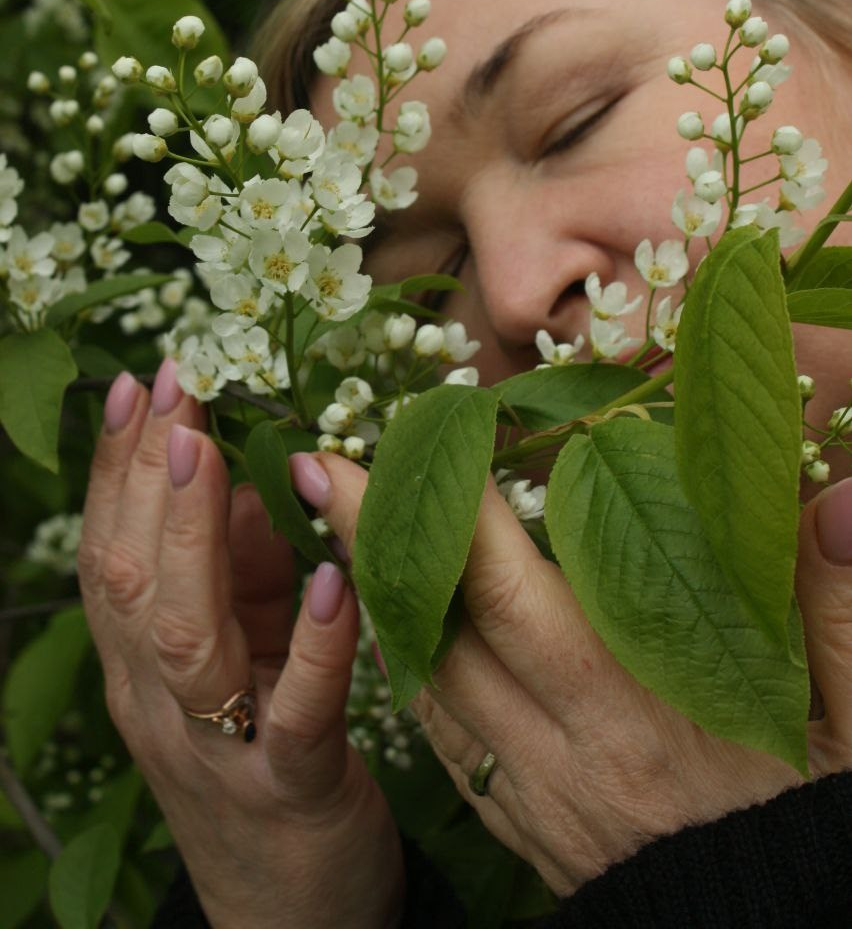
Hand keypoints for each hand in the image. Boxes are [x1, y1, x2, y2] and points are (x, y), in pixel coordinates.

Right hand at [78, 360, 403, 928]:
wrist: (289, 919)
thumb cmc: (263, 759)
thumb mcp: (239, 656)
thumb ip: (235, 572)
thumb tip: (244, 476)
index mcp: (143, 665)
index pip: (112, 550)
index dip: (118, 466)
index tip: (138, 382)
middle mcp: (158, 703)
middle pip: (132, 578)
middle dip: (149, 474)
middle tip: (173, 385)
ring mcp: (218, 749)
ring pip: (186, 638)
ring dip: (195, 536)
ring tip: (210, 450)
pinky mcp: (291, 790)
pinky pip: (297, 714)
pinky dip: (314, 645)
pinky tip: (331, 582)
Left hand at [291, 451, 851, 896]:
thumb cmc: (811, 823)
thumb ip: (843, 610)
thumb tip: (839, 501)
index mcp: (640, 701)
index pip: (514, 587)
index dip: (456, 505)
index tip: (419, 434)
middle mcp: (565, 744)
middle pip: (441, 626)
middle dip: (375, 536)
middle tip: (322, 463)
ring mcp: (535, 792)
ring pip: (428, 684)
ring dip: (377, 599)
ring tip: (339, 524)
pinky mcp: (526, 826)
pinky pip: (444, 740)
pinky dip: (412, 674)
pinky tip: (399, 626)